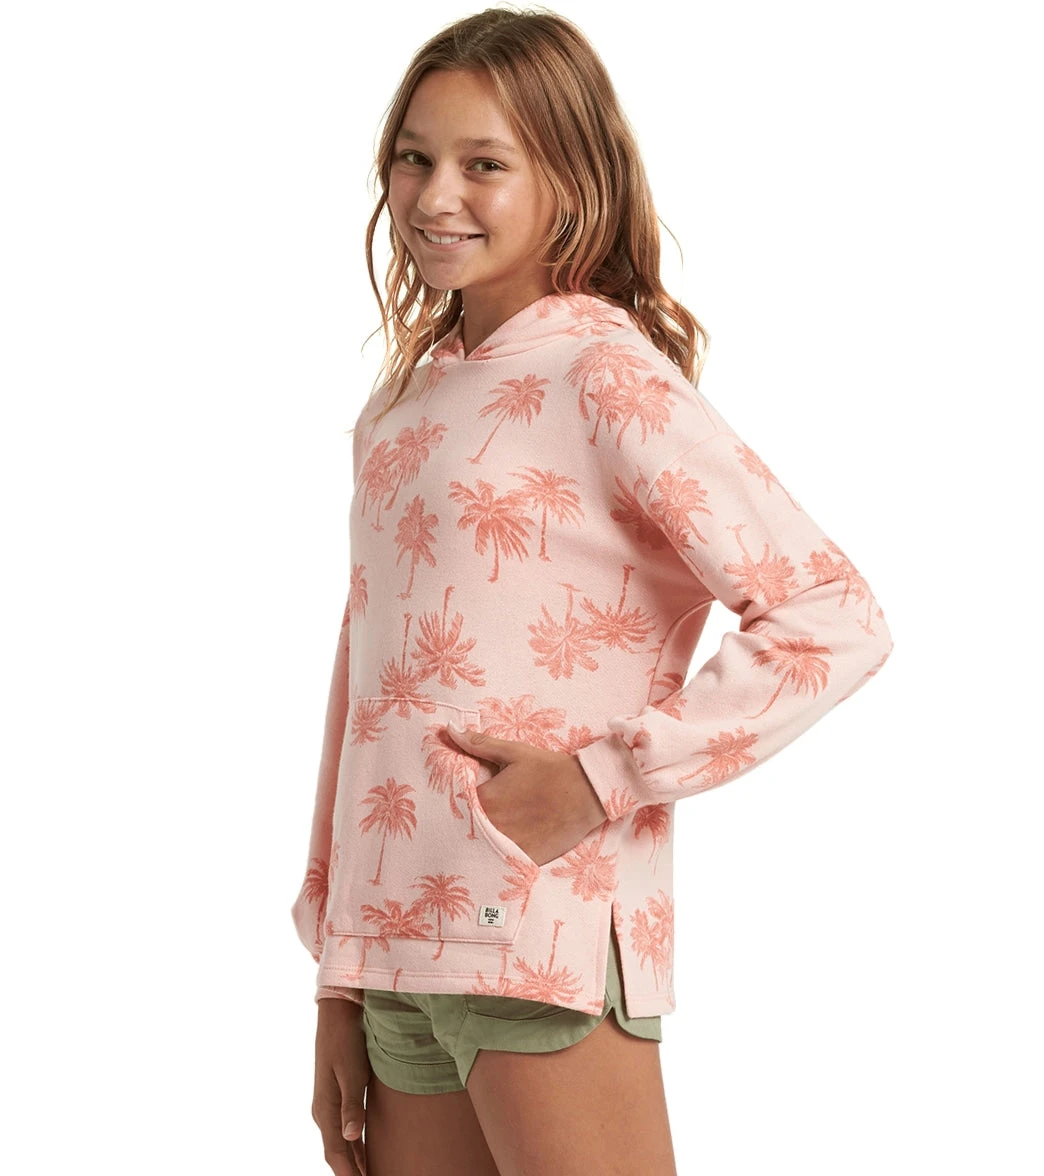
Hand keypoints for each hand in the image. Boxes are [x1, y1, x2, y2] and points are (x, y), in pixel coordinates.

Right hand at [313, 998, 368, 1175]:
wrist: (338, 1015)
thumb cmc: (347, 1041)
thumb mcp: (352, 1072)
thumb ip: (351, 1105)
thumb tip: (350, 1137)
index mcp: (325, 1109)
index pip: (336, 1153)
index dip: (349, 1174)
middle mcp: (323, 1111)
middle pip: (336, 1153)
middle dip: (350, 1172)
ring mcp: (327, 1104)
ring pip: (339, 1143)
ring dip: (352, 1162)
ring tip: (368, 1175)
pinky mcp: (335, 1096)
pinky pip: (342, 1130)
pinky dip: (353, 1146)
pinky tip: (363, 1153)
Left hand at [445, 724, 608, 865]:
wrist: (588, 791)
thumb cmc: (549, 769)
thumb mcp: (514, 752)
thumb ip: (478, 744)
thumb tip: (449, 730)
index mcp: (485, 798)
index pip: (454, 806)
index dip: (452, 806)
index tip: (452, 804)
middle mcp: (493, 825)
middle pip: (464, 831)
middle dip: (462, 827)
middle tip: (462, 824)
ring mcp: (509, 845)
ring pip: (480, 851)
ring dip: (478, 845)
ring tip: (479, 840)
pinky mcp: (525, 859)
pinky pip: (502, 865)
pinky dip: (498, 860)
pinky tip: (499, 853)